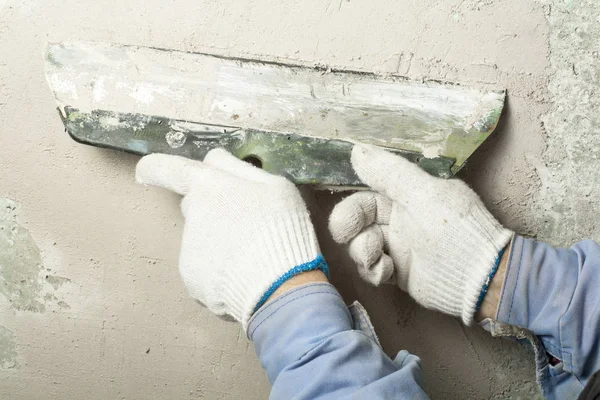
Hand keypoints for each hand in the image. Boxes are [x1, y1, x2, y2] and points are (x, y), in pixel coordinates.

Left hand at [136, 149, 326, 329]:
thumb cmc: (282, 229)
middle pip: (194, 205)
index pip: (169, 169)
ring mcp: (189, 250)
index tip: (145, 172)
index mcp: (208, 186)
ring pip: (203, 239)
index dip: (155, 168)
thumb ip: (238, 169)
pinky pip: (205, 269)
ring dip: (221, 243)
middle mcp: (191, 216)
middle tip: (248, 224)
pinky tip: (245, 274)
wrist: (280, 286)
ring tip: (253, 256)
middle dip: (214, 209)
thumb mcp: (274, 185)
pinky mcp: (192, 280)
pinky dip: (221, 271)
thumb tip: (213, 162)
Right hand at [329, 145, 511, 324]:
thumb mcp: (424, 194)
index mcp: (406, 196)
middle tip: (348, 236)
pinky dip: (373, 270)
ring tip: (380, 258)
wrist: (480, 278)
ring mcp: (396, 246)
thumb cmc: (456, 230)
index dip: (351, 205)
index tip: (347, 218)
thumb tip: (356, 150)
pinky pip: (370, 269)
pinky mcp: (396, 272)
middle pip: (357, 220)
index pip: (366, 195)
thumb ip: (390, 173)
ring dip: (362, 251)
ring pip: (359, 245)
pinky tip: (387, 272)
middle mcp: (397, 220)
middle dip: (348, 228)